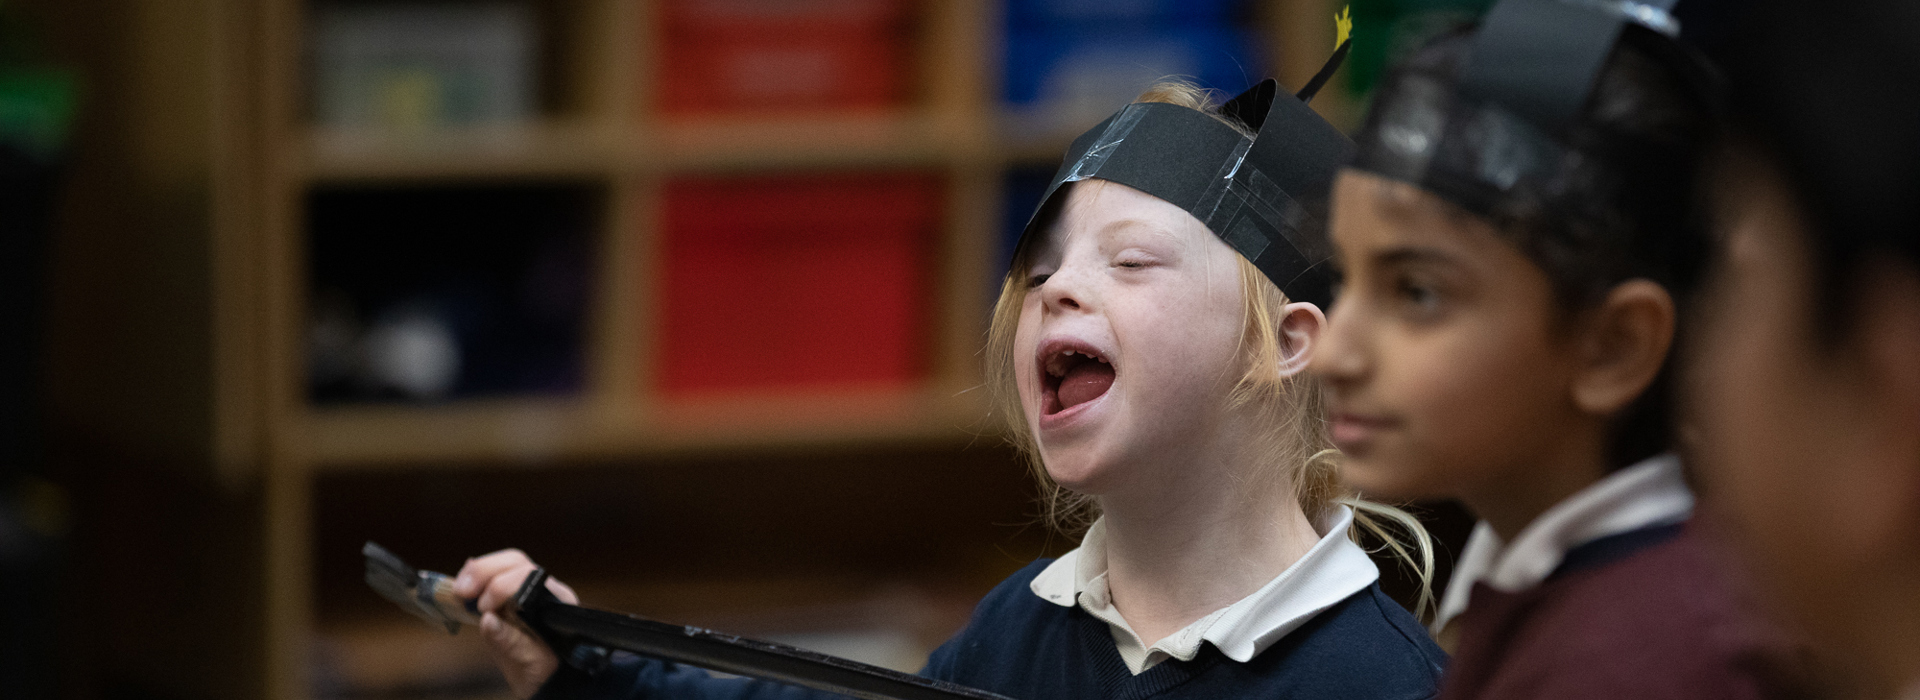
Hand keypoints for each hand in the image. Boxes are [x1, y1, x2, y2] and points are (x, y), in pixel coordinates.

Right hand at [453, 549, 579, 698]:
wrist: (549, 681)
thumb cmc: (548, 672)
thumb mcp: (532, 664)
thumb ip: (512, 643)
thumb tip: (488, 620)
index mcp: (557, 602)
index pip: (529, 576)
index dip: (502, 586)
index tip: (484, 608)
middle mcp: (544, 590)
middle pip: (515, 562)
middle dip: (484, 572)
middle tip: (461, 592)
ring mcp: (528, 590)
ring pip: (503, 565)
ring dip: (476, 573)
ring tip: (458, 591)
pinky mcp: (511, 597)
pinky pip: (493, 577)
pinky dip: (475, 580)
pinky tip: (462, 590)